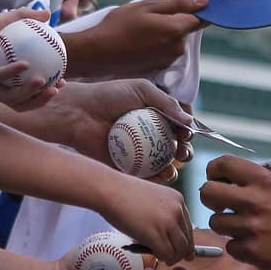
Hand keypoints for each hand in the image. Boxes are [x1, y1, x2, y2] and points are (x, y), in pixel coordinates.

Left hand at [0, 7, 61, 110]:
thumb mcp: (2, 21)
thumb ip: (24, 18)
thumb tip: (48, 15)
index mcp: (1, 80)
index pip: (27, 93)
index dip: (45, 92)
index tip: (62, 81)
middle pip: (20, 103)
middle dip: (41, 99)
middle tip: (57, 86)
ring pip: (9, 98)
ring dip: (29, 92)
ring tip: (44, 80)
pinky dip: (10, 73)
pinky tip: (25, 64)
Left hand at [41, 80, 192, 175]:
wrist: (80, 113)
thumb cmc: (109, 96)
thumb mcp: (141, 89)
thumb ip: (166, 102)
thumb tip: (190, 121)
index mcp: (157, 116)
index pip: (180, 126)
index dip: (187, 132)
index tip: (186, 133)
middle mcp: (151, 135)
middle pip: (176, 147)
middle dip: (185, 151)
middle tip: (181, 150)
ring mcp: (141, 153)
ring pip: (164, 165)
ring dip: (174, 168)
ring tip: (172, 166)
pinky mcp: (128, 168)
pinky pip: (146, 177)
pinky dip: (156, 180)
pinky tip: (160, 176)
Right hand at [63, 0, 207, 78]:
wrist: (98, 53)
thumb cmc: (119, 25)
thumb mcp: (147, 6)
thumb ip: (178, 4)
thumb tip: (205, 1)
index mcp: (177, 29)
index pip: (201, 18)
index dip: (197, 10)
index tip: (188, 4)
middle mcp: (178, 47)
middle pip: (186, 29)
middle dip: (175, 21)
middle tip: (151, 15)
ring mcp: (169, 59)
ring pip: (176, 40)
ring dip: (166, 33)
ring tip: (143, 28)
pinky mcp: (161, 67)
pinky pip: (167, 50)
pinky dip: (159, 44)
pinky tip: (141, 41)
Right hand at [97, 178, 194, 264]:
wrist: (110, 189)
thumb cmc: (124, 193)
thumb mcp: (152, 198)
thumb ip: (163, 212)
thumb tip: (166, 232)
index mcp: (178, 200)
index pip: (188, 227)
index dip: (186, 241)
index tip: (184, 251)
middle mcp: (177, 210)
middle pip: (187, 240)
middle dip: (180, 252)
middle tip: (171, 259)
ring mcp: (168, 222)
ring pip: (179, 249)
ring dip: (171, 257)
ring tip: (162, 258)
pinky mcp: (156, 234)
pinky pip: (167, 254)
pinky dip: (161, 258)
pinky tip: (154, 255)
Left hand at [202, 156, 270, 269]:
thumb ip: (261, 184)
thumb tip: (235, 181)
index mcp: (265, 181)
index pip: (223, 164)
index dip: (214, 171)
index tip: (218, 179)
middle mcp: (254, 201)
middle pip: (208, 192)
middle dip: (211, 198)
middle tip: (222, 205)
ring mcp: (251, 228)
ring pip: (215, 222)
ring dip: (227, 226)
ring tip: (245, 228)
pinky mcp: (252, 252)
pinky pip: (230, 246)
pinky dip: (240, 247)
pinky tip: (256, 245)